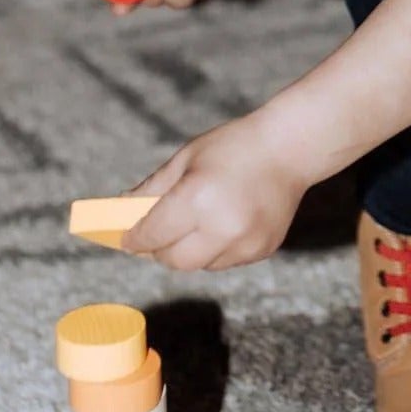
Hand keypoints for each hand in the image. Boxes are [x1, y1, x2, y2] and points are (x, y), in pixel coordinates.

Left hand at [122, 111, 305, 270]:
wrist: (291, 148)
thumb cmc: (234, 146)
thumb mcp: (186, 159)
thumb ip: (151, 190)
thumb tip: (120, 212)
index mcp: (197, 199)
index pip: (152, 234)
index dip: (134, 238)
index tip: (125, 238)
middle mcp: (222, 227)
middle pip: (174, 261)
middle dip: (159, 250)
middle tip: (155, 235)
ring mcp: (246, 242)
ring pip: (201, 265)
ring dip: (189, 250)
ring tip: (196, 222)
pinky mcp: (262, 249)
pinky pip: (226, 261)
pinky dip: (216, 249)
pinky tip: (224, 222)